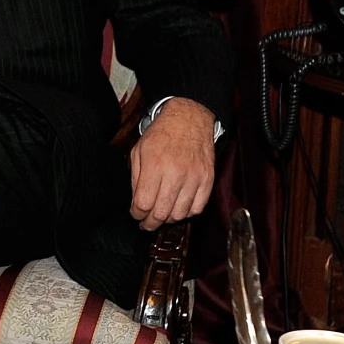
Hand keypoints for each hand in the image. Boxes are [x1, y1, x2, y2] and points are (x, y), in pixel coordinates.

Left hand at [127, 97, 215, 228]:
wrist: (189, 120)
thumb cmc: (162, 134)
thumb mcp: (138, 151)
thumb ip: (136, 178)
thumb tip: (137, 203)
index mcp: (155, 165)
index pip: (143, 203)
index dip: (136, 214)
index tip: (135, 214)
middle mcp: (175, 173)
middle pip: (161, 213)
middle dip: (150, 223)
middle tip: (146, 223)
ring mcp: (194, 178)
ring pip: (180, 214)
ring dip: (168, 219)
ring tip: (161, 215)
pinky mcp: (208, 180)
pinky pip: (198, 208)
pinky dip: (187, 213)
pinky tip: (178, 207)